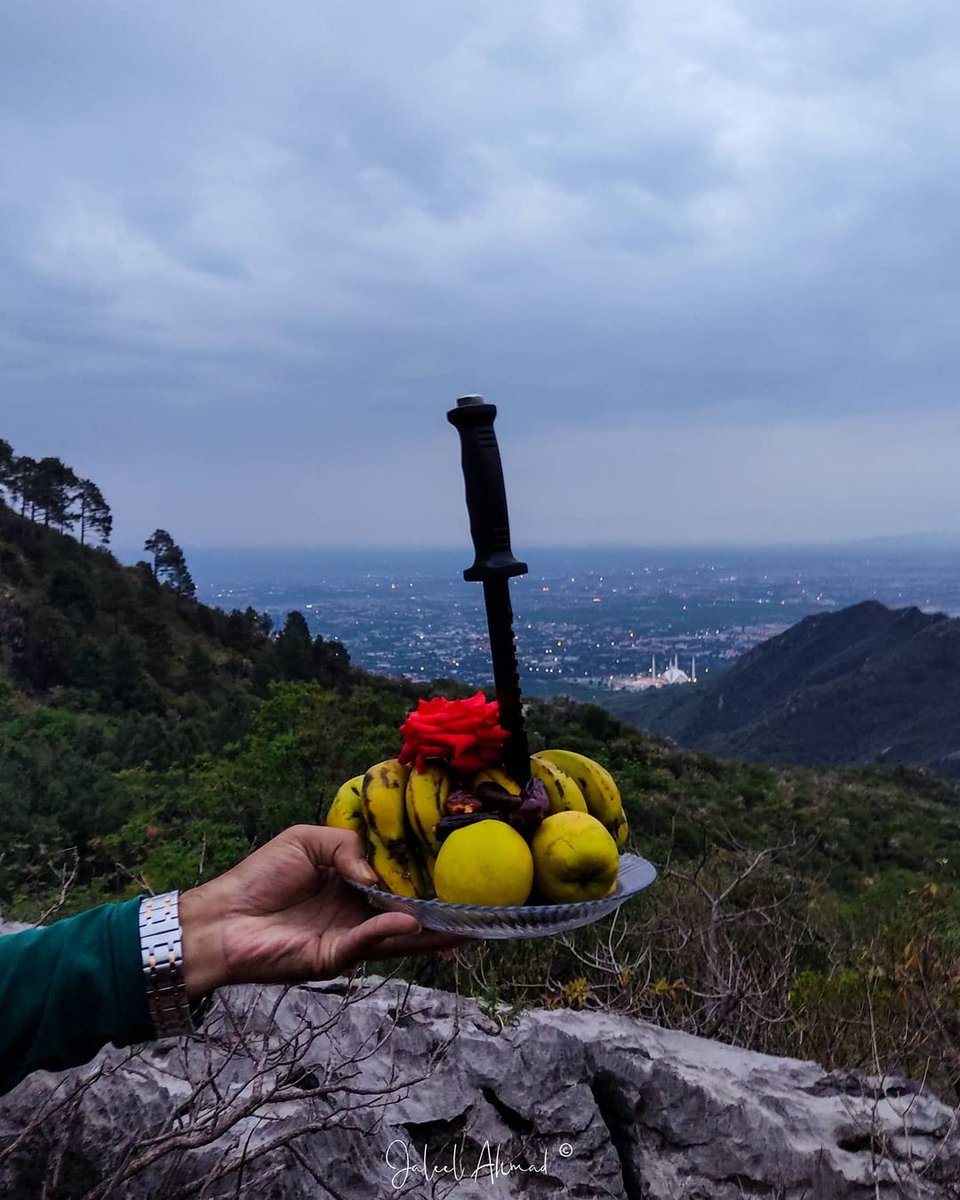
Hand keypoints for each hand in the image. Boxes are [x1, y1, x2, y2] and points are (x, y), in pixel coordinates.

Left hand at [178, 825, 460, 997]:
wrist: (221, 917)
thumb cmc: (260, 876)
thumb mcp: (307, 841)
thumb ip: (346, 848)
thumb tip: (376, 876)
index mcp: (352, 881)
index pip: (397, 879)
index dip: (425, 874)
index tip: (458, 866)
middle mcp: (357, 911)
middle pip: (407, 911)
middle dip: (442, 911)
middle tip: (479, 904)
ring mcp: (349, 937)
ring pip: (397, 935)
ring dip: (430, 931)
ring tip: (466, 926)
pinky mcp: (333, 957)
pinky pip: (367, 943)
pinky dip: (388, 932)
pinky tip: (410, 923)